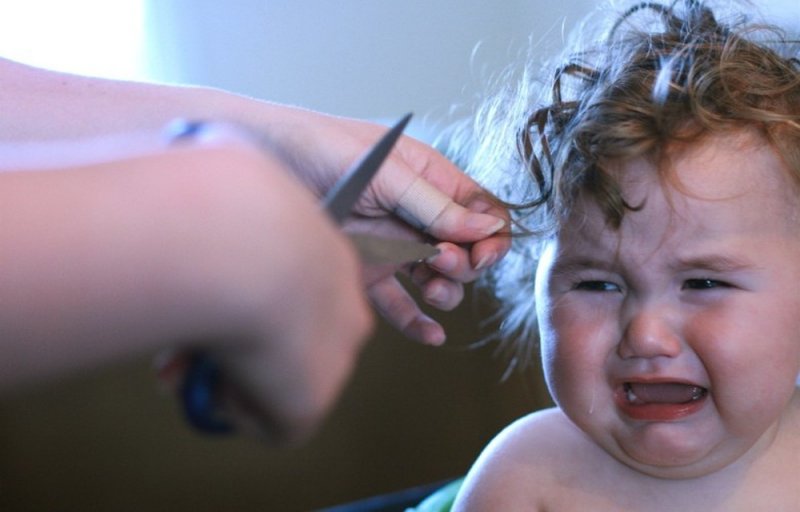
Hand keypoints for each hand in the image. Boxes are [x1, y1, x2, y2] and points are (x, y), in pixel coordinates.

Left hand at [253, 107, 510, 343]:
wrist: (260, 162)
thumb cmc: (320, 147)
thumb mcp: (385, 172)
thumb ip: (434, 204)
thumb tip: (486, 227)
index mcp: (430, 180)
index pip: (480, 212)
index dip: (491, 236)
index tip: (482, 253)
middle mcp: (416, 214)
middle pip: (464, 251)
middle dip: (465, 263)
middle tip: (442, 262)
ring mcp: (393, 245)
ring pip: (437, 279)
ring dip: (446, 291)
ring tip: (432, 289)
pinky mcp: (366, 271)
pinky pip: (398, 303)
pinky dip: (417, 321)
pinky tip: (431, 335)